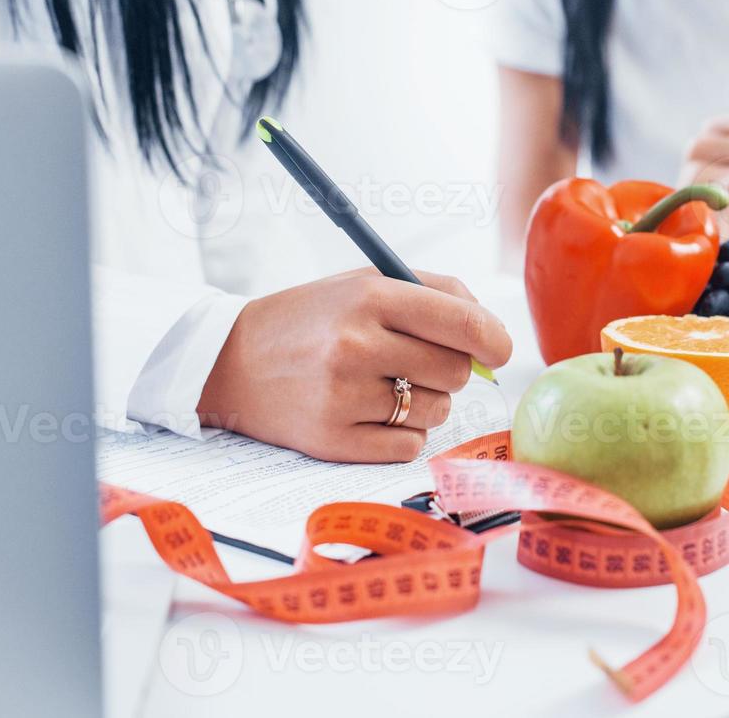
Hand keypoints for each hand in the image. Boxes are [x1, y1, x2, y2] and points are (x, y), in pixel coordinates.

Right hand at [198, 269, 513, 462]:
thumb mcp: (364, 283)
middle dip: (449, 368)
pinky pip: (409, 445)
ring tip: (384, 384)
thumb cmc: (313, 319)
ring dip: (425, 401)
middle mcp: (357, 345)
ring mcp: (345, 396)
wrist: (229, 360)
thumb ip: (435, 295)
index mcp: (370, 296)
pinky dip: (401, 433)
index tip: (498, 348)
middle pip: (456, 370)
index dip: (495, 339)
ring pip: (437, 410)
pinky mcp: (334, 441)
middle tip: (415, 360)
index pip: (464, 323)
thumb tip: (493, 334)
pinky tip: (368, 412)